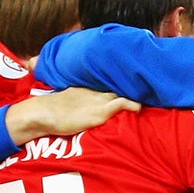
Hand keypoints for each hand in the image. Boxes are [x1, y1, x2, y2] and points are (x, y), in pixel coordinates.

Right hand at [6, 88, 137, 141]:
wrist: (44, 113)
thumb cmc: (52, 110)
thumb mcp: (68, 99)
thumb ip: (79, 100)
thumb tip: (82, 106)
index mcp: (87, 86)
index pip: (108, 80)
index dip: (121, 80)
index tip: (134, 79)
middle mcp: (96, 89)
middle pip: (118, 83)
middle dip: (132, 84)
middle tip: (147, 85)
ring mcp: (99, 99)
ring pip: (123, 92)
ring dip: (135, 94)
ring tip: (149, 97)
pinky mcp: (100, 110)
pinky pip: (122, 103)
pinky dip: (133, 104)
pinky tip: (140, 107)